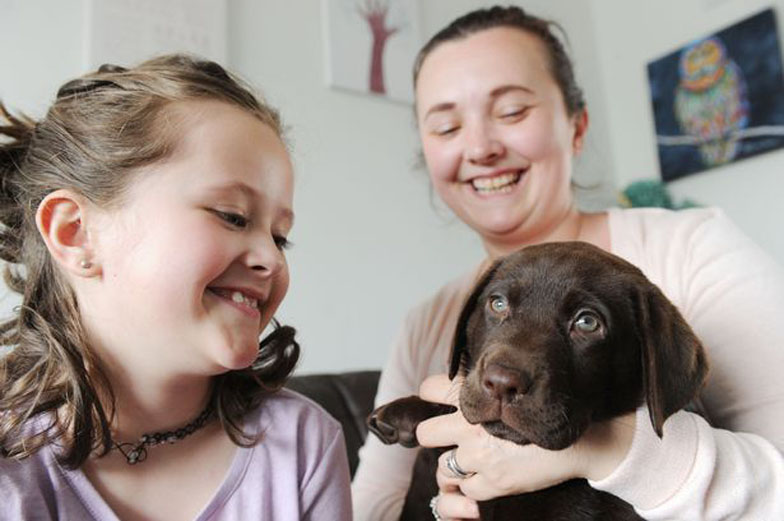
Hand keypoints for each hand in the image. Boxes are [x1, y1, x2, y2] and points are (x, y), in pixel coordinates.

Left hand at [416, 374, 636, 516]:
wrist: (581, 442)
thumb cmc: (551, 413)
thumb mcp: (517, 394)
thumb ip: (491, 390)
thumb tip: (472, 381)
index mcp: (478, 401)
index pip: (434, 388)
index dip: (429, 392)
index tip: (430, 395)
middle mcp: (473, 428)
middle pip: (426, 433)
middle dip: (432, 434)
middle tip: (443, 435)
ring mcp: (482, 459)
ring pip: (444, 467)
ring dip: (453, 465)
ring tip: (467, 460)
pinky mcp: (495, 484)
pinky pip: (466, 489)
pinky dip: (471, 486)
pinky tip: (483, 477)